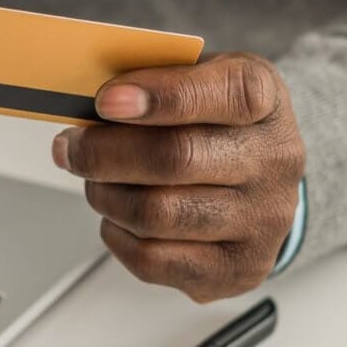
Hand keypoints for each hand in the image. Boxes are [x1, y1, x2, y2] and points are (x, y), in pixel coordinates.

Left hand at [51, 53, 304, 301]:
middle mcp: (275, 160)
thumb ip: (151, 80)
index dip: (160, 96)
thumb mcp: (195, 76)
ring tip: (95, 181)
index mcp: (264, 99)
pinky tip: (116, 216)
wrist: (256, 176)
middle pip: (176, 158)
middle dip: (105, 152)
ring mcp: (262, 220)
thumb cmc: (212, 120)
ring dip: (106, 196)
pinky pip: (153, 259)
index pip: (227, 94)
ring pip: (157, 214)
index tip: (106, 101)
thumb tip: (84, 100)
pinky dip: (117, 235)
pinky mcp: (237, 269)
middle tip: (72, 146)